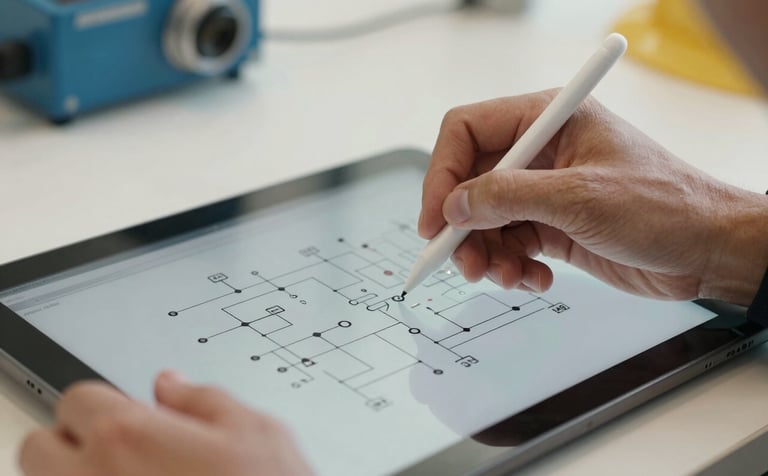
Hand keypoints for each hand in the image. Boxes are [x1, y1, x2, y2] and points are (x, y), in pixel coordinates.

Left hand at [19, 372, 312, 475]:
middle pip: (40, 448)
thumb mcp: (255, 430)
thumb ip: (204, 398)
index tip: (126, 415)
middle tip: (115, 450)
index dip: (106, 403)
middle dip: (72, 442)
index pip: (78, 399)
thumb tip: (172, 384)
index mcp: (130, 436)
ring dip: (77, 475)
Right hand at [419, 91, 767, 304]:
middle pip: (470, 182)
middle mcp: (540, 152)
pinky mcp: (551, 225)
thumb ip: (509, 197)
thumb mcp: (580, 198)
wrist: (707, 251)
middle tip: (464, 262)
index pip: (469, 132)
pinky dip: (511, 266)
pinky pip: (508, 244)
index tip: (436, 219)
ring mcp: (544, 191)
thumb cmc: (665, 206)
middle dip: (462, 226)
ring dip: (485, 253)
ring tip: (505, 276)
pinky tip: (534, 279)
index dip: (443, 173)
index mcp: (548, 120)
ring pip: (484, 219)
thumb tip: (455, 206)